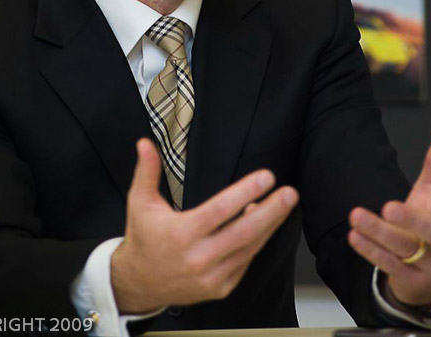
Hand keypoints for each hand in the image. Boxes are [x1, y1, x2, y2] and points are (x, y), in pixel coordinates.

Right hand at [111, 138, 298, 313]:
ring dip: (269, 225)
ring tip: (284, 202)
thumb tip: (145, 143)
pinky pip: (245, 261)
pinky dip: (257, 241)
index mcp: (181, 234)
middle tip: (290, 193)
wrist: (139, 284)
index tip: (266, 177)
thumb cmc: (143, 237)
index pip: (219, 211)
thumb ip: (147, 171)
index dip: (244, 193)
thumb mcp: (140, 202)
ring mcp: (211, 276)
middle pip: (243, 233)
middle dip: (270, 211)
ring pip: (249, 248)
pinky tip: (264, 222)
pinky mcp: (220, 287)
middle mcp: (198, 258)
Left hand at [348, 129, 430, 308]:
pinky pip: (388, 264)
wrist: (424, 273)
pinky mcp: (409, 279)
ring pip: (403, 248)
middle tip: (390, 207)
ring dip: (378, 232)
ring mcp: (427, 264)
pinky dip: (370, 250)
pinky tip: (354, 235)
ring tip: (356, 215)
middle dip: (412, 221)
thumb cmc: (428, 224)